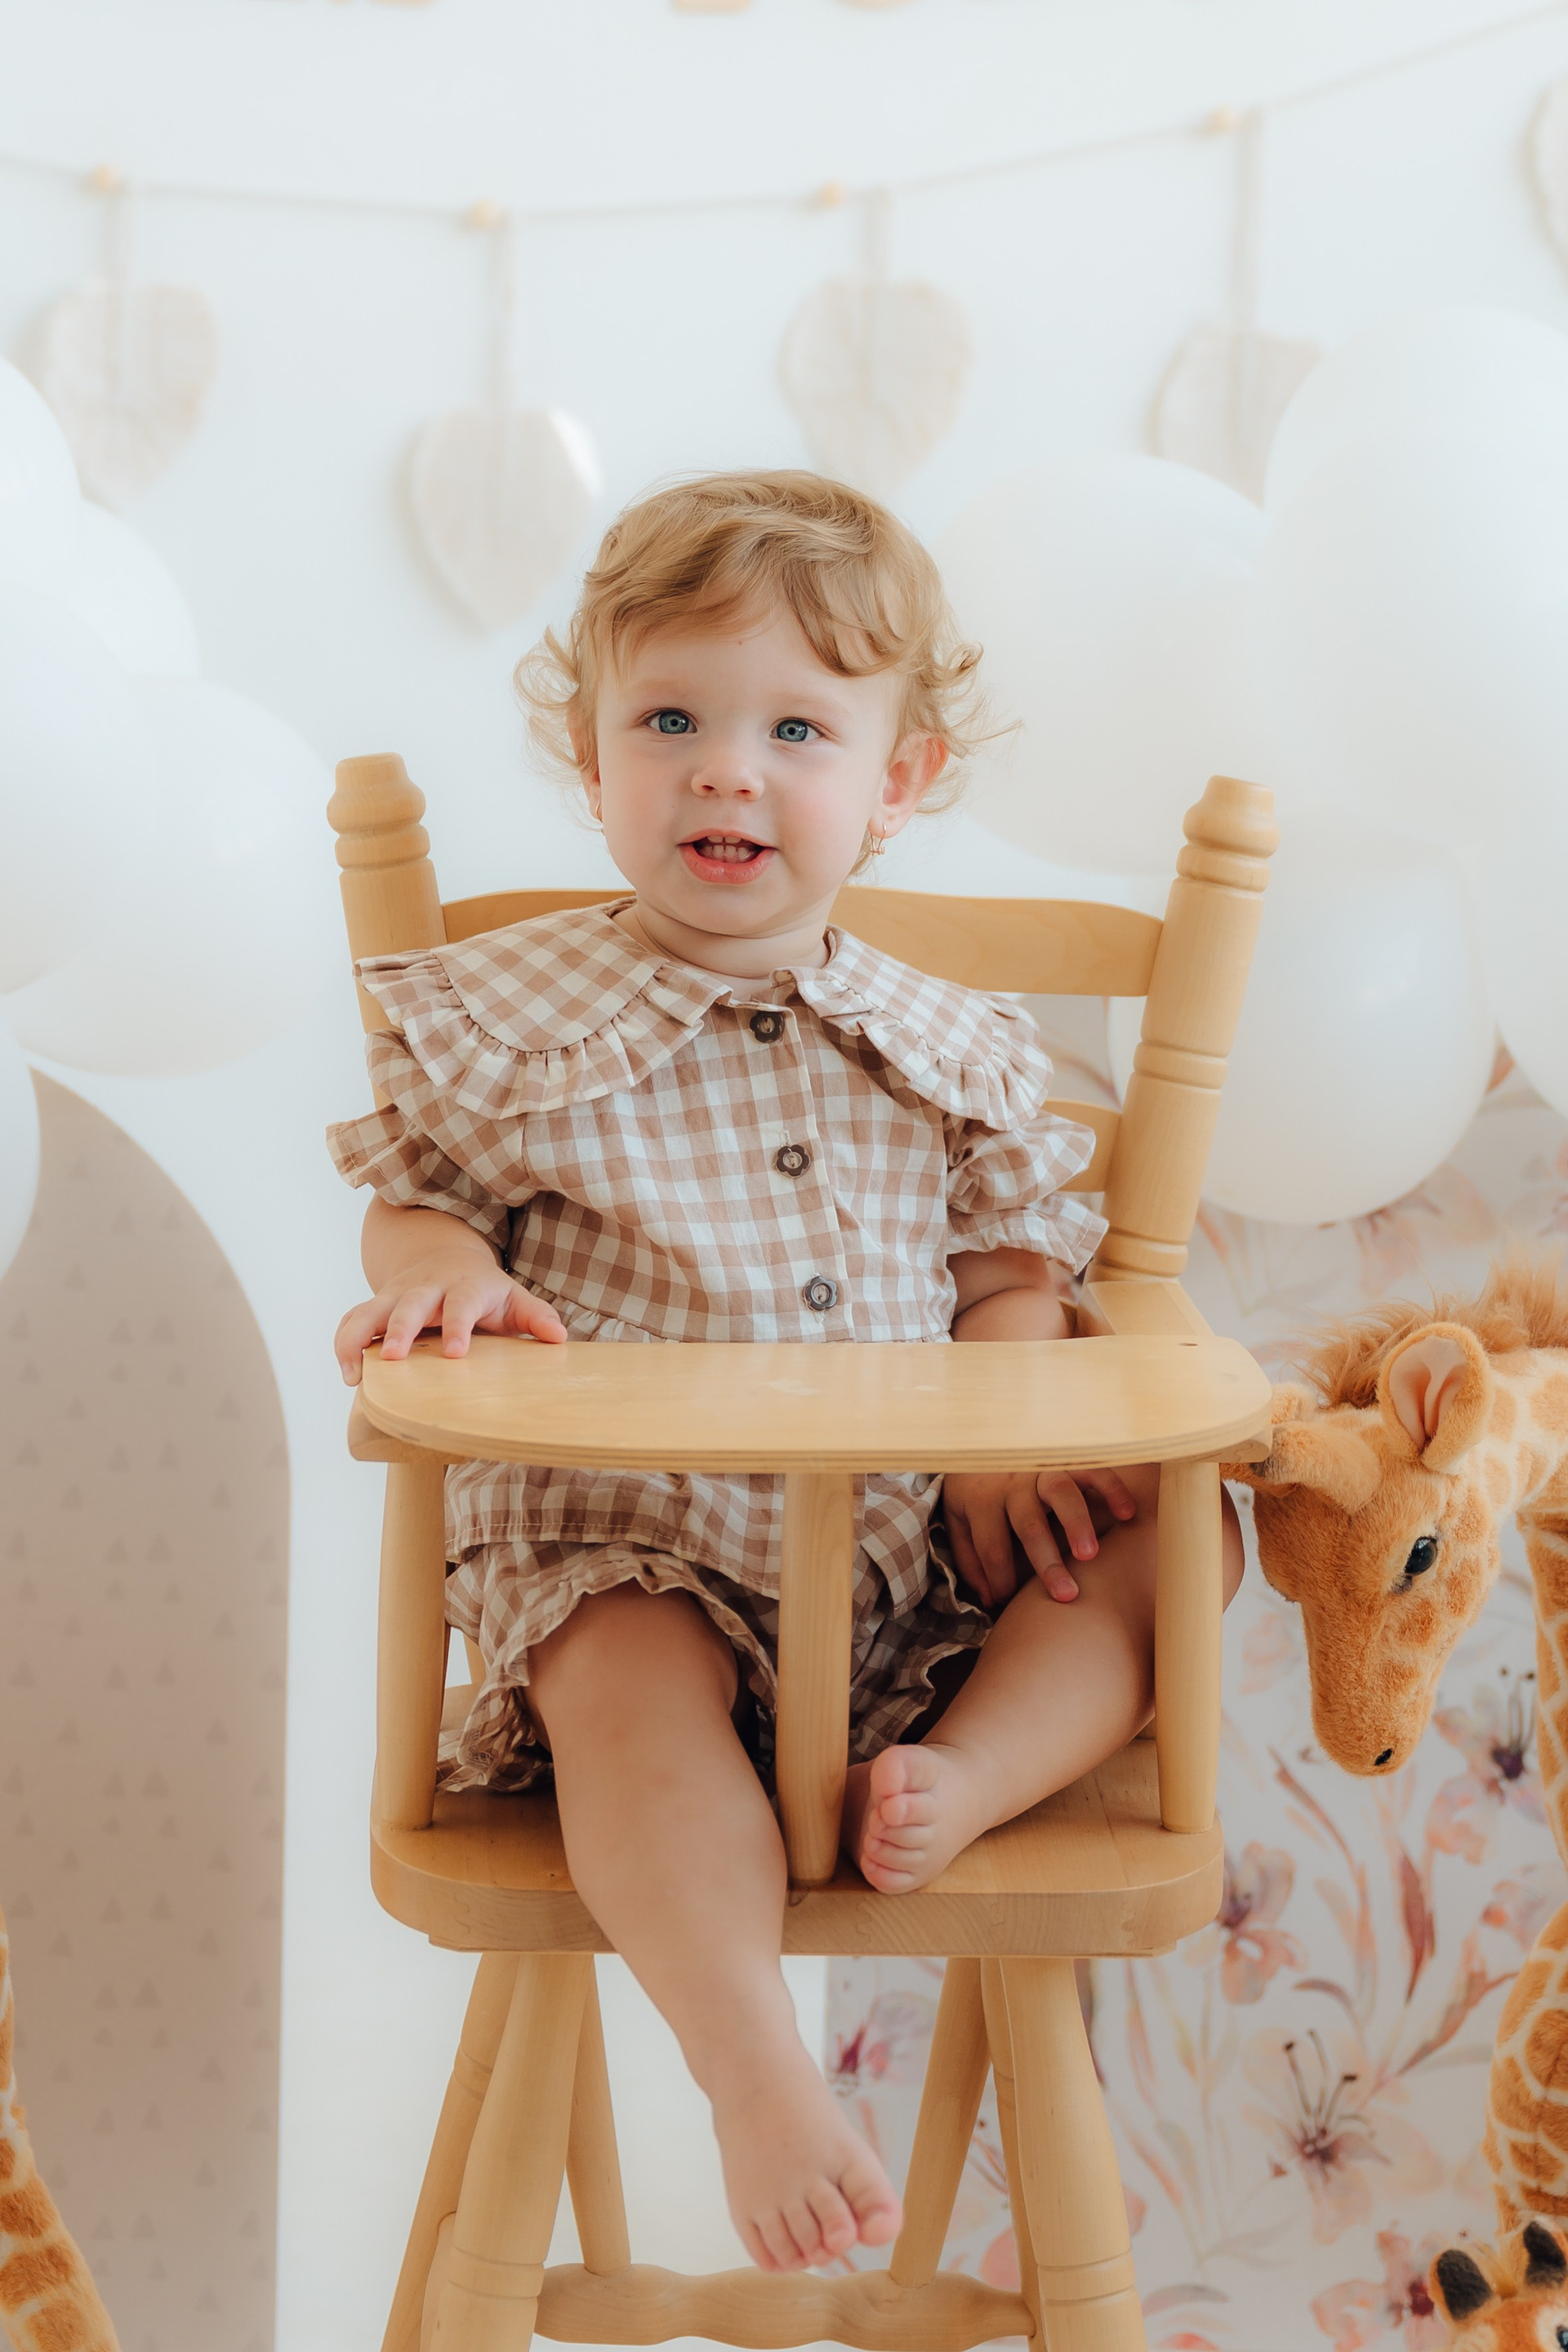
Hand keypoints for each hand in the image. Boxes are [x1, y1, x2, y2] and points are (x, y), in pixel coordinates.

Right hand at [335, 1254, 567, 1384]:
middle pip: (409, 1305)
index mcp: (464, 1286)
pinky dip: (344, 1343)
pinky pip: (351, 1321)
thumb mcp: (513, 1299)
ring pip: (369, 1311)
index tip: (455, 1354)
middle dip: (400, 1330)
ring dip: (358, 1339)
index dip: (457, 1327)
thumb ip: (535, 1317)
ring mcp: (396, 1296)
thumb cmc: (484, 1290)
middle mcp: (426, 1288)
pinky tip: (348, 1374)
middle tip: (395, 1358)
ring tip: (353, 1374)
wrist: (446, 1259)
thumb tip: (559, 1337)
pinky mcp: (376, 1307)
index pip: (461, 1304)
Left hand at [942, 1467, 1136, 1606]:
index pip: (992, 1549)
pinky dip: (1111, 1488)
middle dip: (1047, 1561)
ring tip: (1090, 1555)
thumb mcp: (958, 1519)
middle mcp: (1011, 1482)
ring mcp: (1040, 1468)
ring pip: (1060, 1493)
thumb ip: (969, 1558)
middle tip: (1065, 1594)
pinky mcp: (1065, 1458)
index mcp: (980, 1500)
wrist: (975, 1438)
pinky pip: (1091, 1469)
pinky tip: (1126, 1512)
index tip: (1007, 1601)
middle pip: (1029, 1525)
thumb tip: (988, 1597)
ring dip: (1077, 1523)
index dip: (1000, 1580)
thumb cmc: (974, 1489)